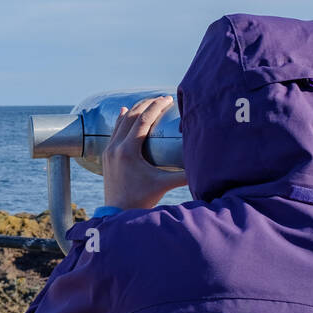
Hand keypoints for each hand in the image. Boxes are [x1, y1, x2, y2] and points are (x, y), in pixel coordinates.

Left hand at [102, 96, 186, 210]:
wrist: (116, 213)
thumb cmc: (141, 200)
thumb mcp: (163, 185)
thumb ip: (184, 175)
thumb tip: (207, 167)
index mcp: (128, 151)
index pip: (142, 121)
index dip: (156, 107)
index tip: (168, 98)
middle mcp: (115, 147)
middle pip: (130, 117)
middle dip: (146, 105)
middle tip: (161, 98)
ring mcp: (108, 151)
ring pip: (120, 122)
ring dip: (134, 110)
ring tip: (148, 102)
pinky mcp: (106, 155)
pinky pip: (113, 131)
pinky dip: (120, 120)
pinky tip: (123, 111)